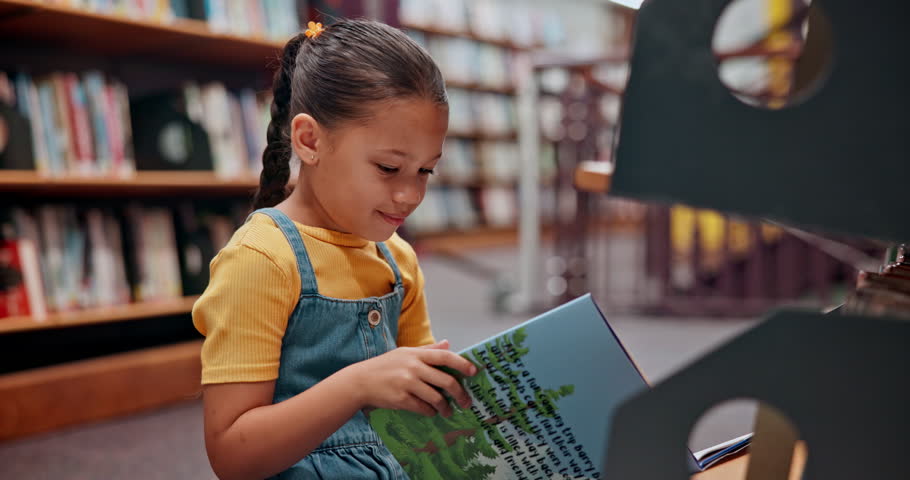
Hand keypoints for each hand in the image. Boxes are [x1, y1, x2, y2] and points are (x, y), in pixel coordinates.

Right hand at [347, 340, 476, 417]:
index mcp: (416, 354)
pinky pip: (423, 408)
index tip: (474, 371)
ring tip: (448, 411)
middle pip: (446, 380)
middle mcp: (413, 367)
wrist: (360, 381)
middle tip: (466, 401)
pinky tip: (431, 412)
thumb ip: (428, 350)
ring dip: (446, 407)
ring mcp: (407, 383)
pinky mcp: (401, 399)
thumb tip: (448, 343)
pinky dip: (430, 412)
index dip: (462, 364)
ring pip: (436, 398)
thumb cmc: (385, 366)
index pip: (445, 357)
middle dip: (460, 393)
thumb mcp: (405, 353)